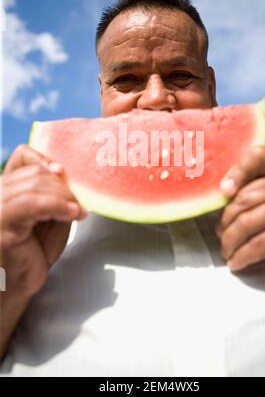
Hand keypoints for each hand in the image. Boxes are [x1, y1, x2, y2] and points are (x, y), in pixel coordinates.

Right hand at [0, 145, 86, 358]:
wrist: (14, 288)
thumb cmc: (32, 254)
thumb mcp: (50, 218)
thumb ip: (55, 195)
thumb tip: (63, 172)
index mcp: (6, 188)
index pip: (23, 156)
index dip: (46, 160)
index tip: (64, 173)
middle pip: (35, 172)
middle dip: (63, 187)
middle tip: (78, 205)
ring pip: (35, 184)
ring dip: (64, 197)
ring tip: (76, 212)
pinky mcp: (1, 222)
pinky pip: (31, 203)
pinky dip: (57, 205)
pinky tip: (72, 214)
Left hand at [216, 146, 264, 275]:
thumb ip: (255, 187)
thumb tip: (221, 195)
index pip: (259, 157)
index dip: (237, 171)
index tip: (224, 190)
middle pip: (244, 198)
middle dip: (225, 220)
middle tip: (219, 233)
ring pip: (246, 223)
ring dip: (229, 241)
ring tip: (226, 250)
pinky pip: (257, 245)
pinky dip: (242, 256)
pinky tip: (236, 262)